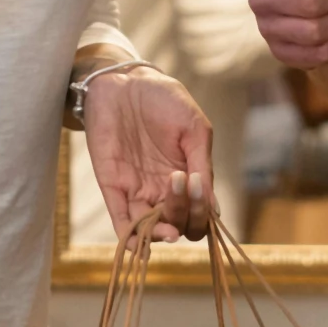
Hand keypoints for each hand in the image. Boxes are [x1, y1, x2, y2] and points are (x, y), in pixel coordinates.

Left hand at [82, 65, 213, 243]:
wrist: (124, 81)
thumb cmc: (163, 99)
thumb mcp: (194, 128)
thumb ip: (204, 166)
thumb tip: (215, 209)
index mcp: (187, 176)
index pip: (198, 213)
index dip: (203, 211)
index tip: (200, 185)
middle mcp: (163, 189)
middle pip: (178, 223)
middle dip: (184, 215)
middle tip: (182, 182)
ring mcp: (138, 189)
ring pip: (151, 228)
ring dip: (161, 233)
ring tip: (168, 229)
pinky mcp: (112, 186)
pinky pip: (121, 220)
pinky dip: (129, 237)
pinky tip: (138, 245)